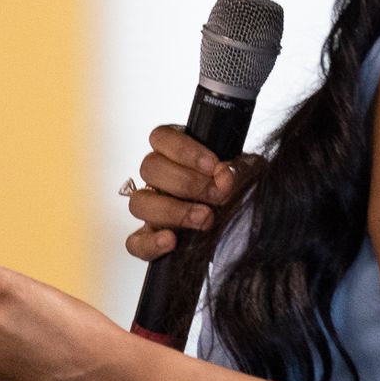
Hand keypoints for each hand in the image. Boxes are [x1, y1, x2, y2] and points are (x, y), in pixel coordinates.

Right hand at [124, 124, 257, 261]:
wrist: (243, 223)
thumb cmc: (238, 188)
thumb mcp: (244, 172)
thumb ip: (237, 169)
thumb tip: (225, 176)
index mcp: (174, 151)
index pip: (160, 137)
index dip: (184, 150)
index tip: (213, 165)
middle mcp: (156, 177)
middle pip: (150, 167)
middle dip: (187, 183)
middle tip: (217, 195)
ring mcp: (150, 208)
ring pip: (139, 202)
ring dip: (173, 211)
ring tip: (205, 218)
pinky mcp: (148, 238)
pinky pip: (135, 242)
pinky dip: (150, 243)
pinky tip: (171, 241)